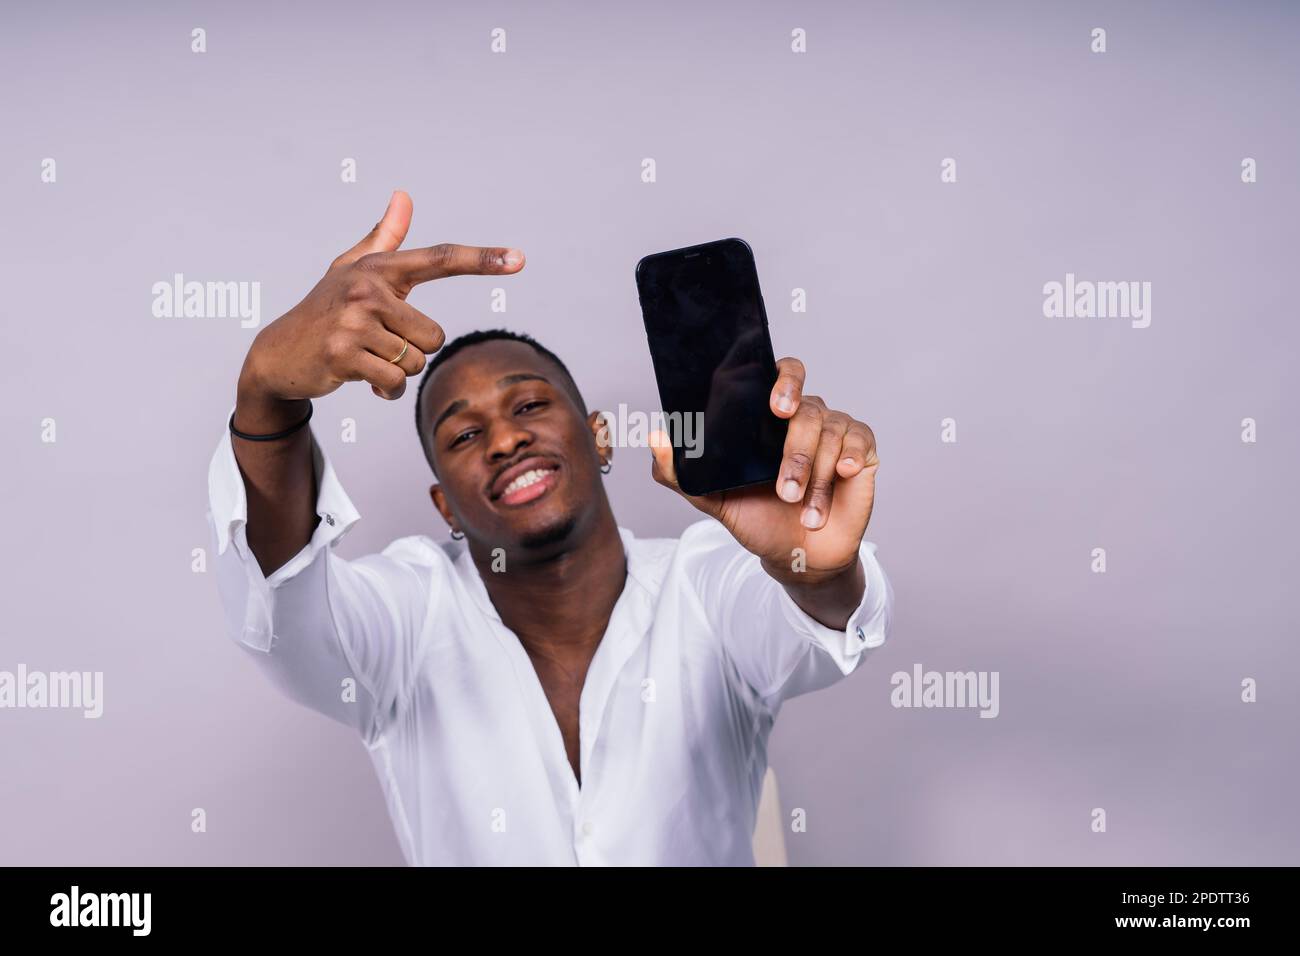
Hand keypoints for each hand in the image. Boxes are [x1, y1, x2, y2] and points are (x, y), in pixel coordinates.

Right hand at [237, 191, 524, 426]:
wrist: (278, 353)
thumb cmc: (325, 308)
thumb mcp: (352, 270)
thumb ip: (384, 238)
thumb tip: (403, 196)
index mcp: (378, 267)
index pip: (440, 259)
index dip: (482, 260)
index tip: (519, 259)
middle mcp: (366, 288)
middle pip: (434, 336)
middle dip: (413, 350)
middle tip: (378, 343)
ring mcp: (353, 321)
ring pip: (416, 361)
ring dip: (398, 371)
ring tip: (367, 358)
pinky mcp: (344, 354)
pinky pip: (396, 382)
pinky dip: (386, 389)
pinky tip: (361, 378)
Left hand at [649, 357, 877, 586]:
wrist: (798, 558)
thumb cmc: (758, 520)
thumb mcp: (714, 500)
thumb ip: (681, 473)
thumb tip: (654, 437)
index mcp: (768, 417)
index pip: (778, 374)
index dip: (781, 378)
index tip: (775, 403)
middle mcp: (804, 417)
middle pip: (806, 408)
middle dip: (795, 445)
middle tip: (785, 473)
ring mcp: (835, 431)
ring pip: (829, 432)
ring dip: (813, 474)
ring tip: (800, 507)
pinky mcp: (861, 451)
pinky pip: (859, 441)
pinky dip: (848, 458)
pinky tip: (842, 474)